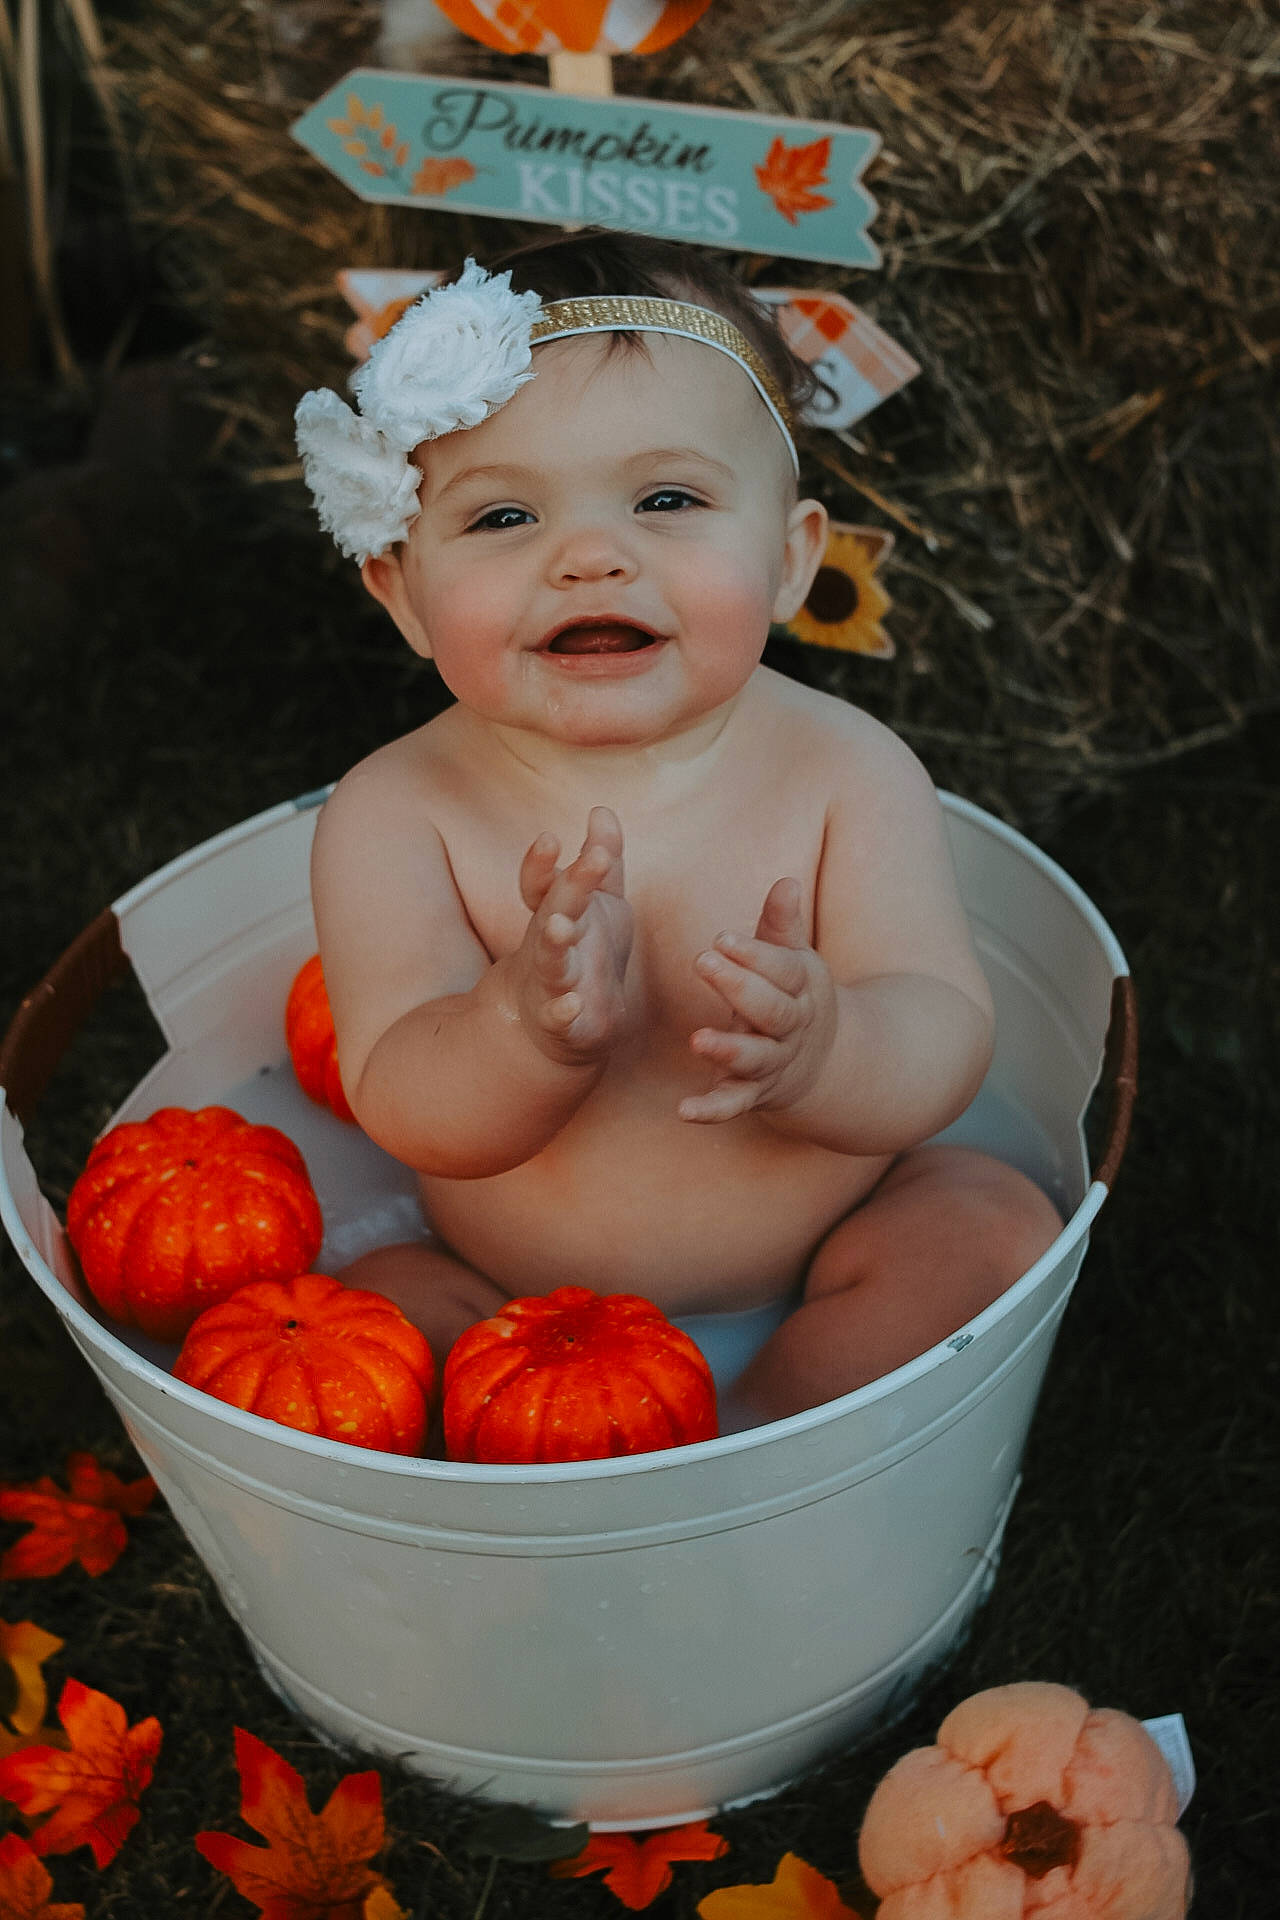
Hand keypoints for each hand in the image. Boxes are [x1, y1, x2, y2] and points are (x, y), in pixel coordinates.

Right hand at [513, 807, 633, 1063]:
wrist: (551, 1029)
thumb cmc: (581, 956)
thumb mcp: (599, 905)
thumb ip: (602, 860)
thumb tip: (601, 809)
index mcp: (557, 914)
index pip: (543, 883)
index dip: (541, 863)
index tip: (549, 837)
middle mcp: (549, 944)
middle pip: (555, 911)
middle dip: (570, 886)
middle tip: (593, 860)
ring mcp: (552, 983)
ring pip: (551, 959)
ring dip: (554, 942)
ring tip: (560, 926)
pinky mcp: (561, 1024)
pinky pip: (560, 1018)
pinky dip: (563, 1013)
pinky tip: (572, 1006)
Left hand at [680, 878, 836, 1123]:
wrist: (826, 1062)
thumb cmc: (794, 996)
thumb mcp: (794, 959)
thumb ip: (782, 925)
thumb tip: (787, 882)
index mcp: (801, 987)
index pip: (782, 969)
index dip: (754, 954)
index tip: (721, 938)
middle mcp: (790, 1027)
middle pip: (771, 1010)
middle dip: (740, 987)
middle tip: (703, 961)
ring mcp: (773, 1062)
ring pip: (755, 1059)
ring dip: (728, 1050)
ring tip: (698, 1040)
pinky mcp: (754, 1093)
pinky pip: (734, 1103)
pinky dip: (712, 1110)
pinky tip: (684, 1111)